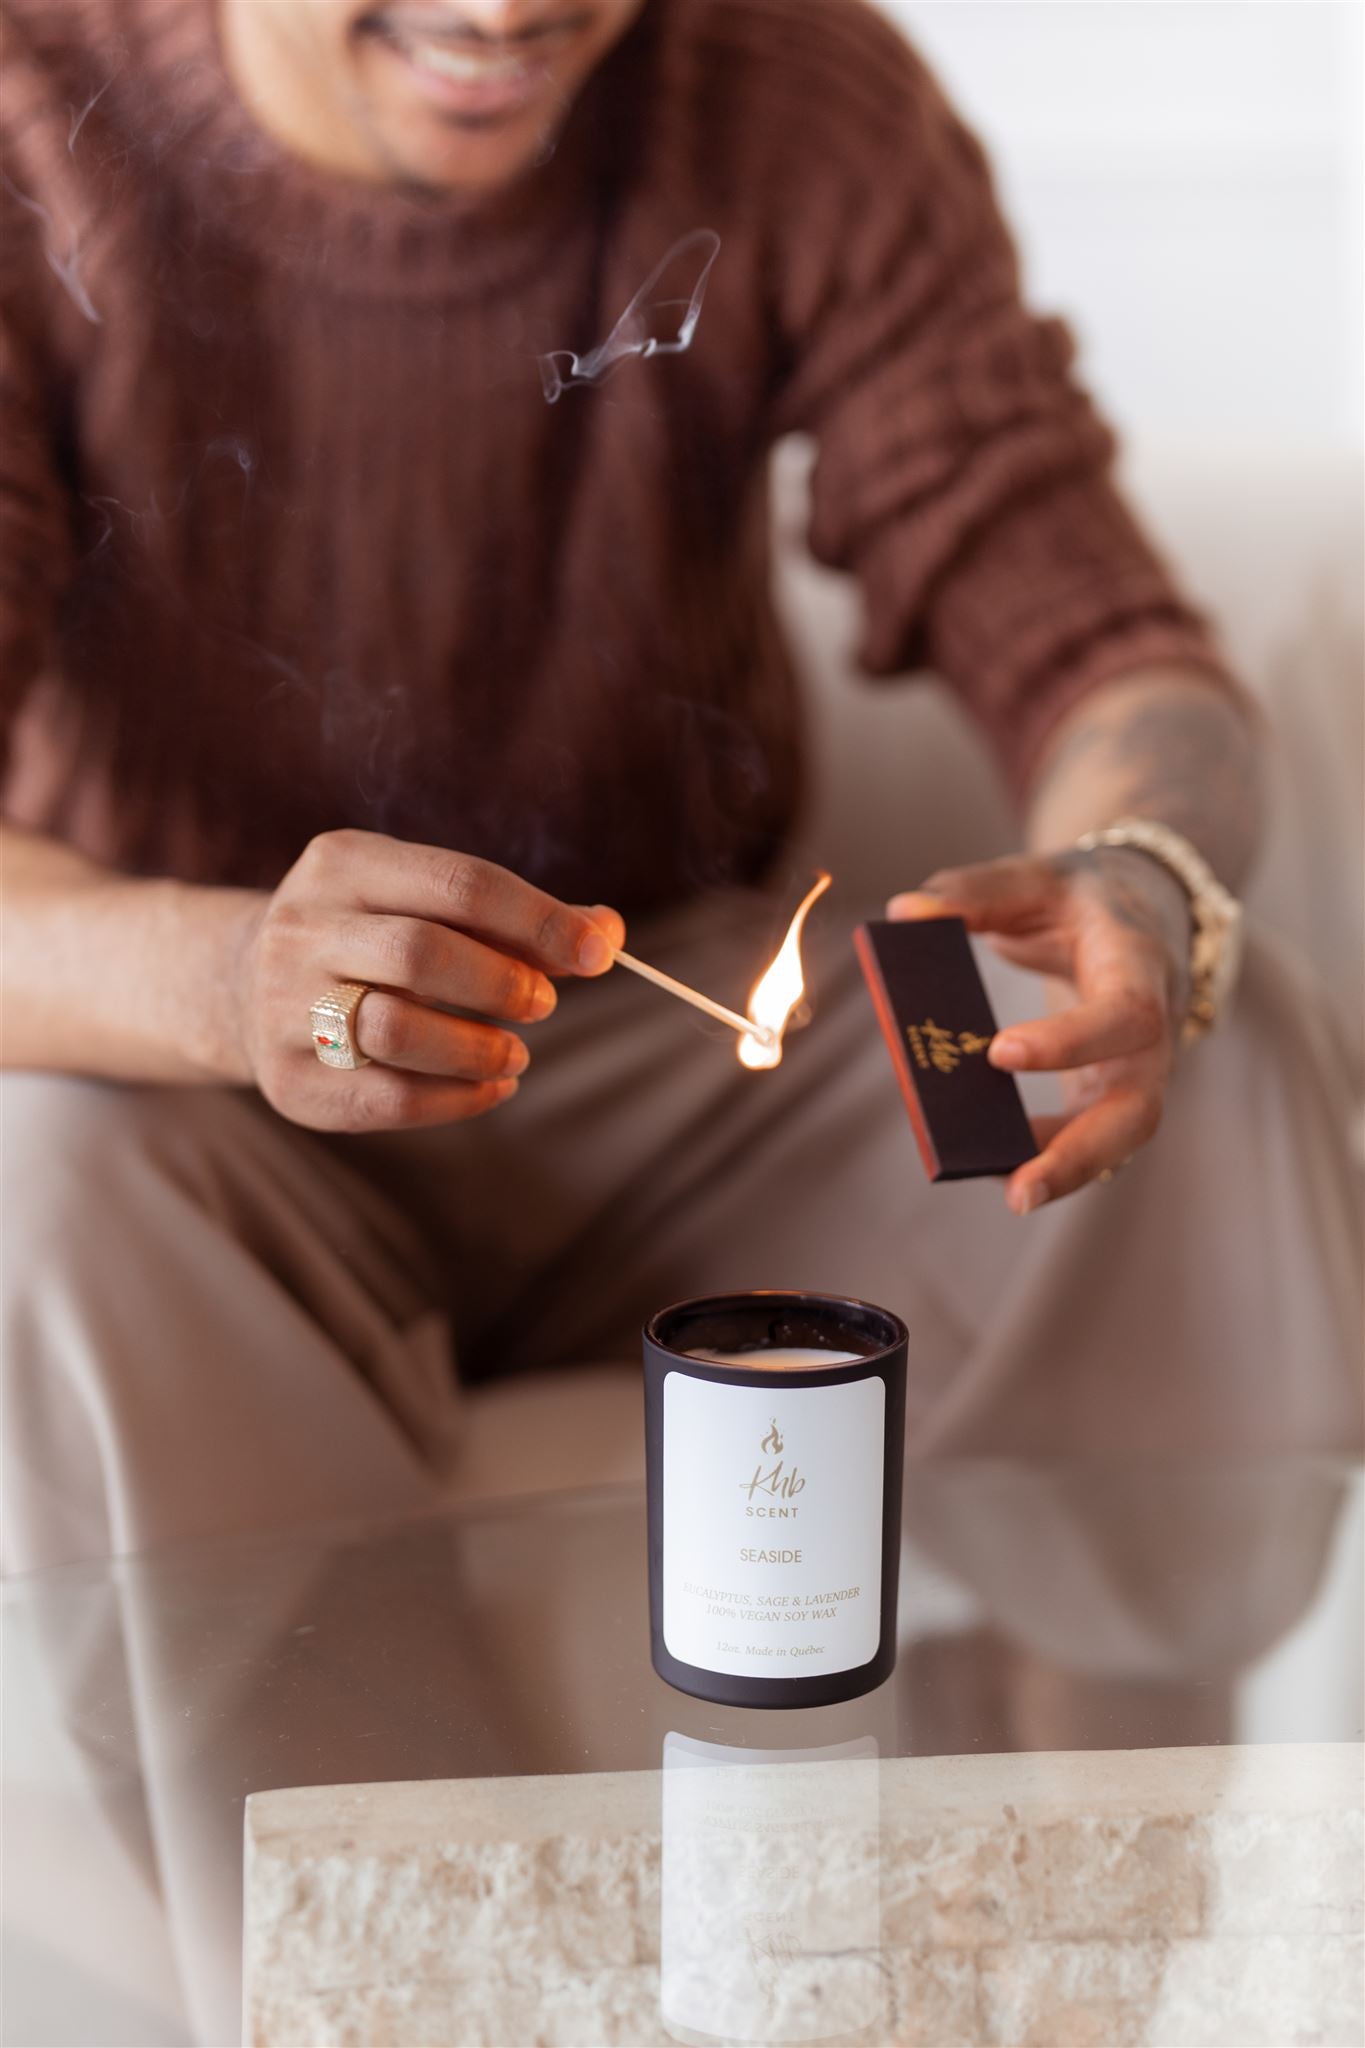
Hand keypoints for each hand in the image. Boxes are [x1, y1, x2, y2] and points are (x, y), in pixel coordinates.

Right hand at [233, 830, 623, 1131]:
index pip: (459, 883)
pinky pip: (385, 1098)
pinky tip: (491, 1088)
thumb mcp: (426, 901)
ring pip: (396, 1029)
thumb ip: (516, 918)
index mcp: (345, 863)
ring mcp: (283, 1005)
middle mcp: (302, 927)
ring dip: (479, 1048)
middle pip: (422, 952)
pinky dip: (457, 1099)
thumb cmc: (372, 936)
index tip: (598, 954)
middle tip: (542, 1005)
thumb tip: (607, 936)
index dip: (539, 921)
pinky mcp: (289, 1080)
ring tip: (514, 1053)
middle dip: (503, 983)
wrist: (242, 985)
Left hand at [889, 848, 1190, 1211]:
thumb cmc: (1082, 896)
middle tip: (1018, 1193)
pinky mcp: (1116, 1091)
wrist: (1145, 909)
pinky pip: (1093, 1136)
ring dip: (1065, 1172)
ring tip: (1002, 1193)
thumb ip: (973, 891)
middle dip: (1081, 1155)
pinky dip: (1050, 1156)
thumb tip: (902, 913)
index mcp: (1138, 964)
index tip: (998, 1053)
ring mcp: (1140, 1067)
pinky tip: (997, 1166)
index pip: (1124, 1012)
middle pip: (1140, 1108)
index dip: (1070, 1040)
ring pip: (1122, 1137)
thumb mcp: (1036, 876)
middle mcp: (1153, 1029)